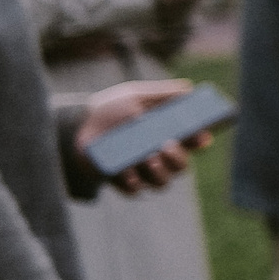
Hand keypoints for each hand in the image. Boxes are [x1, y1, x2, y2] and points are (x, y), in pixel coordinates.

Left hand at [75, 80, 209, 191]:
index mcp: (167, 135)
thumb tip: (188, 89)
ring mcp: (141, 172)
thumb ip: (162, 93)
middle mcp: (158, 156)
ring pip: (163, 182)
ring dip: (160, 173)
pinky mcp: (122, 183)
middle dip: (179, 159)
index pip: (193, 143)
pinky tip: (129, 172)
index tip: (201, 137)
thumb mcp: (136, 95)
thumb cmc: (109, 109)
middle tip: (166, 146)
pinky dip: (134, 182)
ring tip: (148, 158)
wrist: (76, 125)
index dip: (201, 141)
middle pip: (181, 166)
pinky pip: (136, 190)